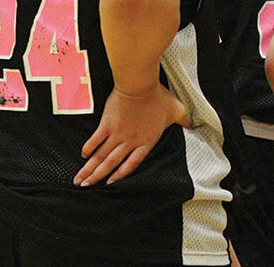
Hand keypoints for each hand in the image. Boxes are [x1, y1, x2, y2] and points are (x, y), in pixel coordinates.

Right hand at [73, 84, 189, 186]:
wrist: (140, 85)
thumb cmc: (158, 97)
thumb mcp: (176, 110)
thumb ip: (183, 121)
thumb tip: (192, 126)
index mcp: (147, 141)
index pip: (133, 164)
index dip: (121, 175)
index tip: (111, 183)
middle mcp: (130, 141)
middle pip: (112, 163)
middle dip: (98, 177)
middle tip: (87, 188)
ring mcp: (117, 134)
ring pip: (101, 156)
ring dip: (90, 169)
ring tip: (80, 180)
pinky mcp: (106, 124)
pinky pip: (95, 140)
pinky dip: (89, 148)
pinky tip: (83, 156)